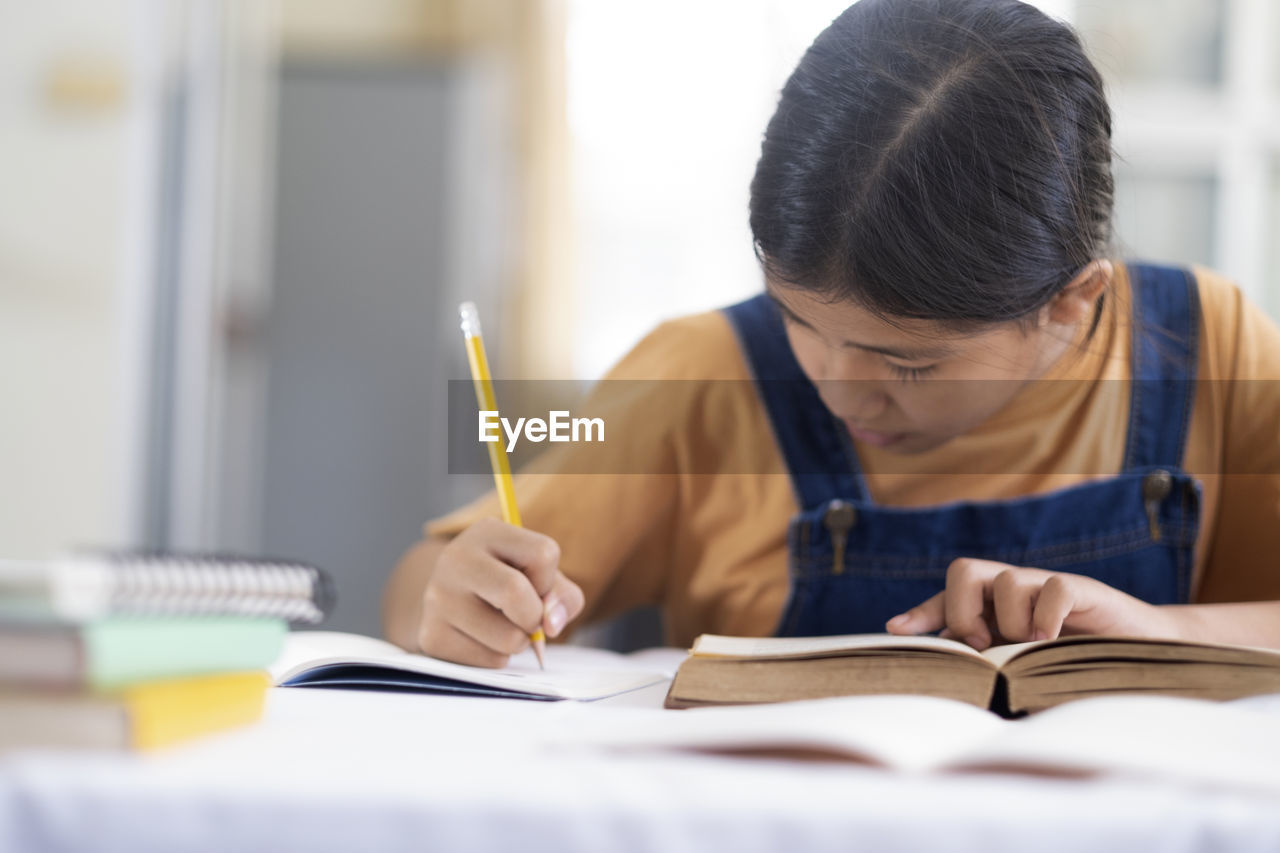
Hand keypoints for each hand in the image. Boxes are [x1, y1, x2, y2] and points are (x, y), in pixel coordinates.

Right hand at [418, 518, 584, 666]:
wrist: (451, 602)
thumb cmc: (506, 584)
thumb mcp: (540, 576)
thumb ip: (562, 596)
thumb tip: (550, 626)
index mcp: (487, 532)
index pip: (544, 554)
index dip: (549, 579)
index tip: (535, 584)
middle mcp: (455, 559)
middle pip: (515, 592)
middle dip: (535, 616)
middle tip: (527, 617)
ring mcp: (437, 598)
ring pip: (507, 638)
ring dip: (519, 642)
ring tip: (502, 627)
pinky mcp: (432, 637)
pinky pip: (489, 661)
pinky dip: (498, 658)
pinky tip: (482, 639)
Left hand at [885, 559, 1177, 649]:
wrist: (1141, 649)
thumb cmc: (1076, 659)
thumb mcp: (1023, 662)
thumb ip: (988, 660)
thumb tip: (943, 665)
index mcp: (995, 606)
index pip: (948, 597)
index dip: (921, 613)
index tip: (895, 631)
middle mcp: (1015, 588)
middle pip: (965, 571)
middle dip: (963, 610)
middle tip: (982, 645)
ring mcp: (1047, 585)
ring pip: (1005, 582)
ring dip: (1012, 622)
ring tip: (1033, 648)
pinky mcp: (1083, 589)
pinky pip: (1050, 589)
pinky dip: (1044, 617)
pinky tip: (1053, 641)